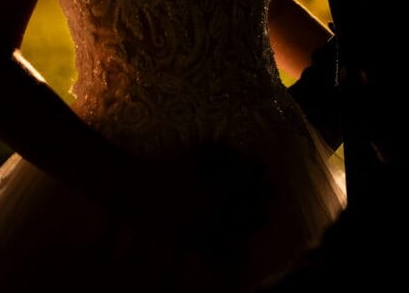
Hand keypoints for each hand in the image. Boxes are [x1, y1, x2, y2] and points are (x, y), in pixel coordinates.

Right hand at [113, 142, 270, 254]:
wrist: (140, 191)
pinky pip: (217, 255)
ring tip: (259, 217)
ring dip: (251, 224)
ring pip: (239, 233)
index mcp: (220, 190)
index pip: (249, 182)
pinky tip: (240, 253)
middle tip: (268, 194)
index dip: (258, 174)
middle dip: (261, 200)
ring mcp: (206, 231)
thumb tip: (246, 156)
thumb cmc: (171, 168)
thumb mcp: (199, 153)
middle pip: (250, 210)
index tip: (263, 169)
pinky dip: (231, 255)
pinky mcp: (193, 243)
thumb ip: (225, 153)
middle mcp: (218, 214)